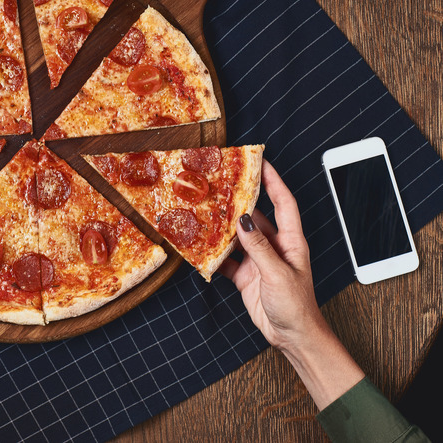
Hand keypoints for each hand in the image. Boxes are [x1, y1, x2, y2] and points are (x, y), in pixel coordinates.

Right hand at [219, 160, 326, 350]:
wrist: (292, 337)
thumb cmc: (297, 306)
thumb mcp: (277, 273)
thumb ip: (258, 247)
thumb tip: (243, 221)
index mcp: (291, 241)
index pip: (283, 203)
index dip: (274, 181)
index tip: (261, 162)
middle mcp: (274, 246)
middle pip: (256, 216)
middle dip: (241, 199)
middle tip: (223, 183)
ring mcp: (259, 260)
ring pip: (238, 237)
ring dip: (224, 227)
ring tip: (206, 211)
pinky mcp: (246, 275)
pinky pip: (227, 260)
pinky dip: (215, 255)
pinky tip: (203, 249)